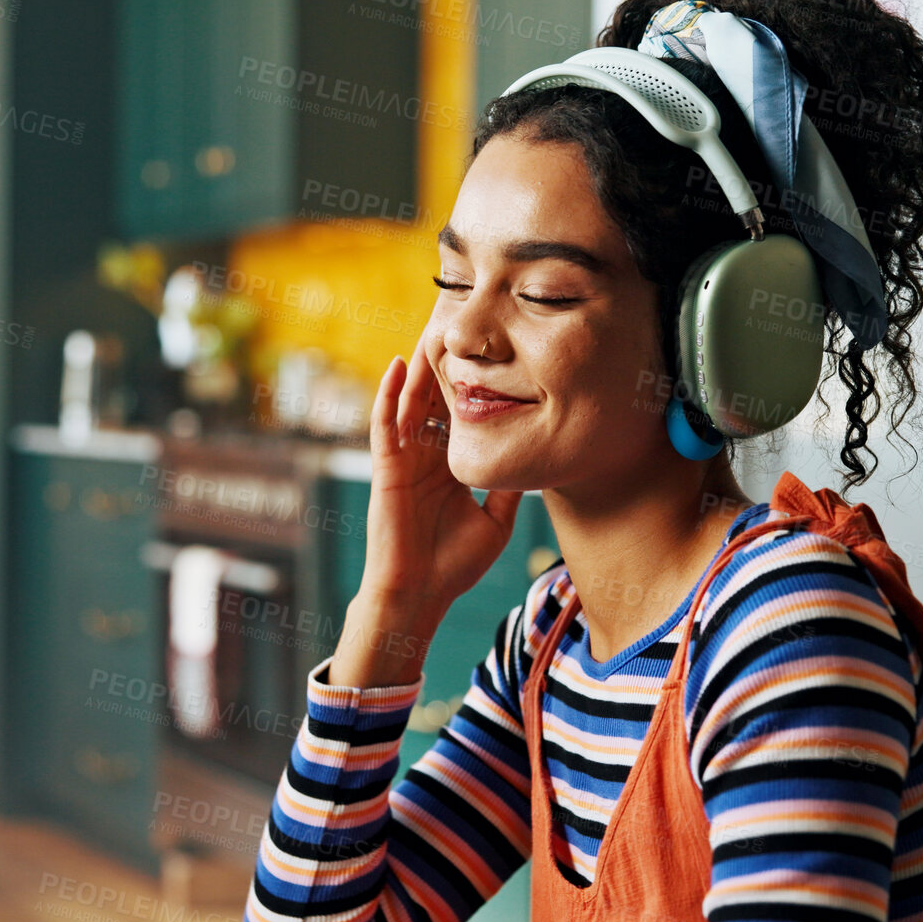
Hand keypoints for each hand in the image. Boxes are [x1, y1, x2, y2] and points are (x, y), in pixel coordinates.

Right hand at [357, 331, 524, 618]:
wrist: (419, 595)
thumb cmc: (452, 565)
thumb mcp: (497, 521)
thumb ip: (509, 487)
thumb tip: (537, 461)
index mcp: (450, 466)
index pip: (462, 415)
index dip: (474, 385)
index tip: (493, 353)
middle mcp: (426, 457)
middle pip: (436, 400)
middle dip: (447, 366)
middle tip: (462, 326)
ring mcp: (404, 460)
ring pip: (410, 403)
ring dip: (419, 368)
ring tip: (432, 331)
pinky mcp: (386, 468)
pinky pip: (385, 424)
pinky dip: (390, 394)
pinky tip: (399, 366)